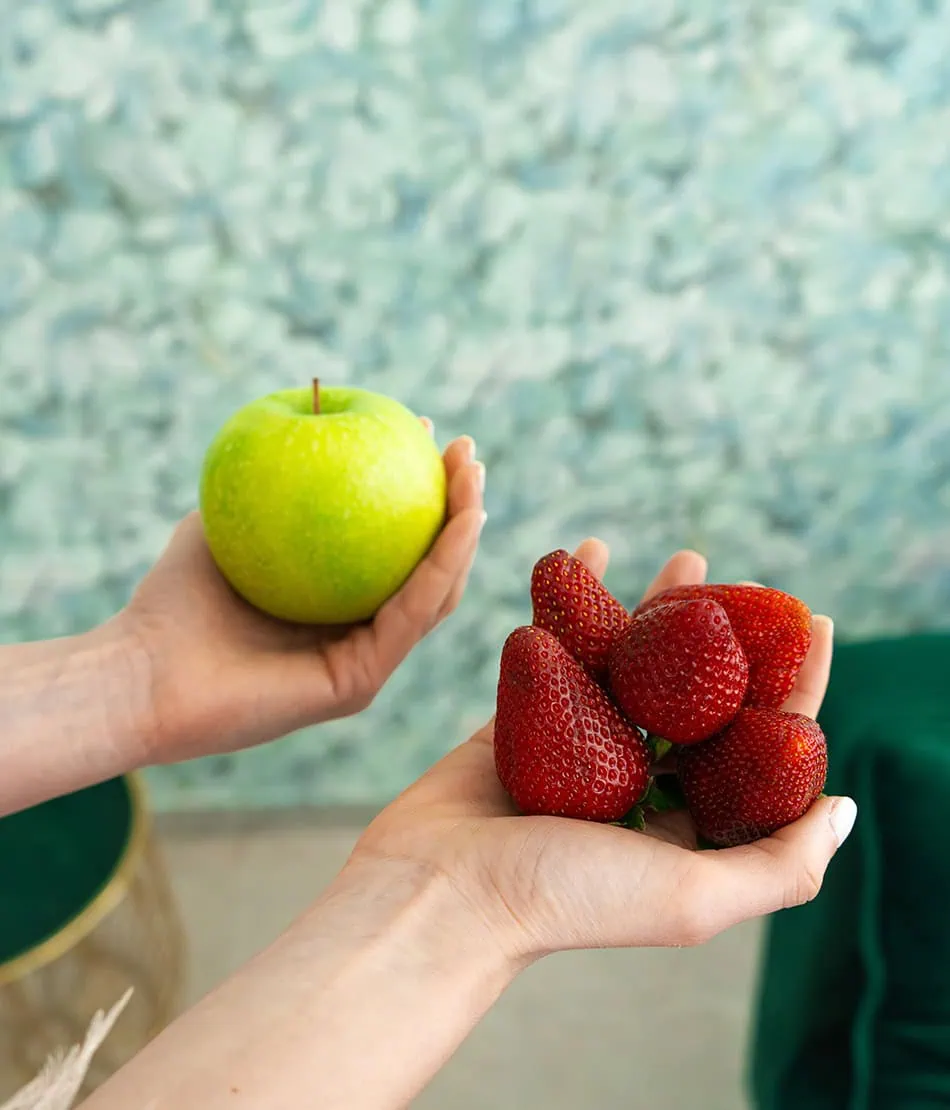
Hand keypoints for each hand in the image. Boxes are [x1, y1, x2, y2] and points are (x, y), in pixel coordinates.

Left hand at [121, 430, 484, 764]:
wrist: (138, 673)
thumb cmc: (172, 600)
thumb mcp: (224, 520)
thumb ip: (269, 483)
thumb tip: (306, 421)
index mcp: (336, 607)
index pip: (395, 547)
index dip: (420, 491)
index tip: (424, 433)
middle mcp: (358, 636)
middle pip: (429, 569)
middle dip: (458, 506)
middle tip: (466, 450)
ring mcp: (363, 664)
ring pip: (435, 593)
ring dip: (464, 532)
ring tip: (474, 475)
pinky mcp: (357, 684)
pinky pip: (410, 616)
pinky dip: (440, 567)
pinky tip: (459, 520)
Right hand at [354, 542, 854, 962]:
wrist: (437, 891)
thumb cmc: (564, 898)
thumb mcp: (692, 896)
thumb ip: (780, 863)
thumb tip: (846, 809)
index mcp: (685, 827)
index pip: (757, 746)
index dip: (792, 686)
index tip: (814, 623)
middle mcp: (638, 787)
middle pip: (699, 696)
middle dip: (729, 638)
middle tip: (748, 582)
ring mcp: (578, 749)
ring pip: (633, 666)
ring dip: (660, 610)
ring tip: (687, 558)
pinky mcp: (524, 718)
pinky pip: (561, 650)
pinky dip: (577, 603)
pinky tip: (591, 555)